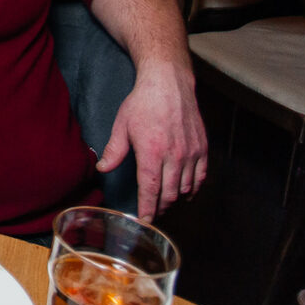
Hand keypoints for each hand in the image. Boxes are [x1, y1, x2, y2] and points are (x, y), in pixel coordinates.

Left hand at [97, 64, 207, 220]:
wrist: (169, 84)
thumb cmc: (143, 103)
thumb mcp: (121, 125)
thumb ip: (114, 150)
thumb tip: (102, 168)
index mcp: (152, 152)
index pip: (151, 189)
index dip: (148, 208)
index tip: (145, 220)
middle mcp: (174, 155)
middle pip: (170, 192)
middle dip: (161, 207)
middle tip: (153, 213)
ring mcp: (191, 152)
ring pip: (186, 187)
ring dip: (176, 199)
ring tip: (166, 203)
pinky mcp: (202, 148)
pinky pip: (201, 176)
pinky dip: (194, 188)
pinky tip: (186, 191)